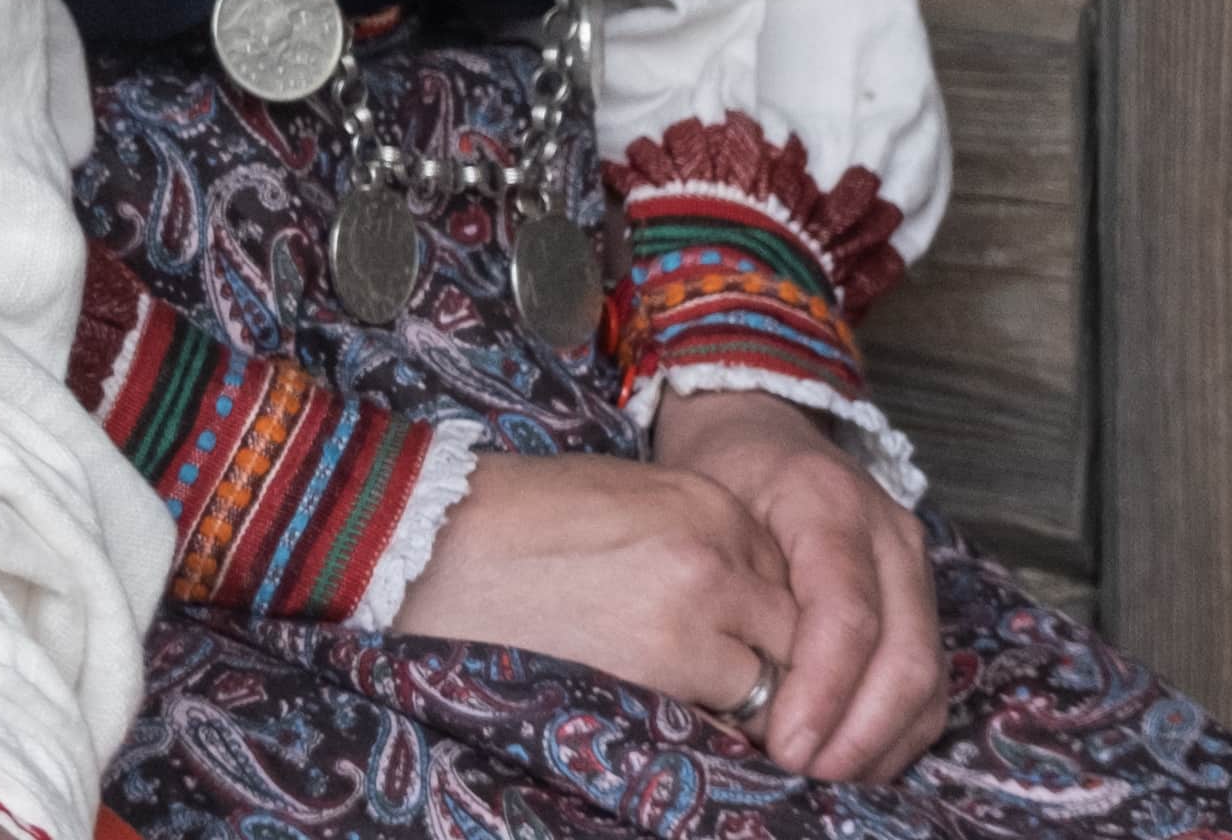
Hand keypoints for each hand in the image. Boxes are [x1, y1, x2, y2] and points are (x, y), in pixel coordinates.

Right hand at [377, 439, 793, 715]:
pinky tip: (686, 723)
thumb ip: (696, 541)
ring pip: (783, 679)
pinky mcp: (671, 662)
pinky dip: (725, 730)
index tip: (746, 648)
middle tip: (750, 697)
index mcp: (709, 500)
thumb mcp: (625, 503)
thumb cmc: (513, 520)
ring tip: (714, 715)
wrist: (430, 541)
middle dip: (781, 667)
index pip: (791, 576)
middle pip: (801, 628)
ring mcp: (701, 607)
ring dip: (760, 704)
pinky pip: (737, 716)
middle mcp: (720, 549)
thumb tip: (739, 601)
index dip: (769, 619)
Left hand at [649, 391, 945, 782]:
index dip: (822, 693)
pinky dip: (899, 729)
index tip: (785, 748)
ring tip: (828, 778)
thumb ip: (727, 585)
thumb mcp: (701, 505)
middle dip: (859, 733)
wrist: (756, 426)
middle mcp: (890, 535)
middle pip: (904, 657)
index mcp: (829, 504)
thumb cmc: (717, 471)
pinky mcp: (923, 597)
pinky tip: (854, 757)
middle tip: (807, 775)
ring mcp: (916, 567)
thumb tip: (735, 693)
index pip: (846, 617)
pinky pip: (931, 679)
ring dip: (883, 741)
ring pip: (928, 677)